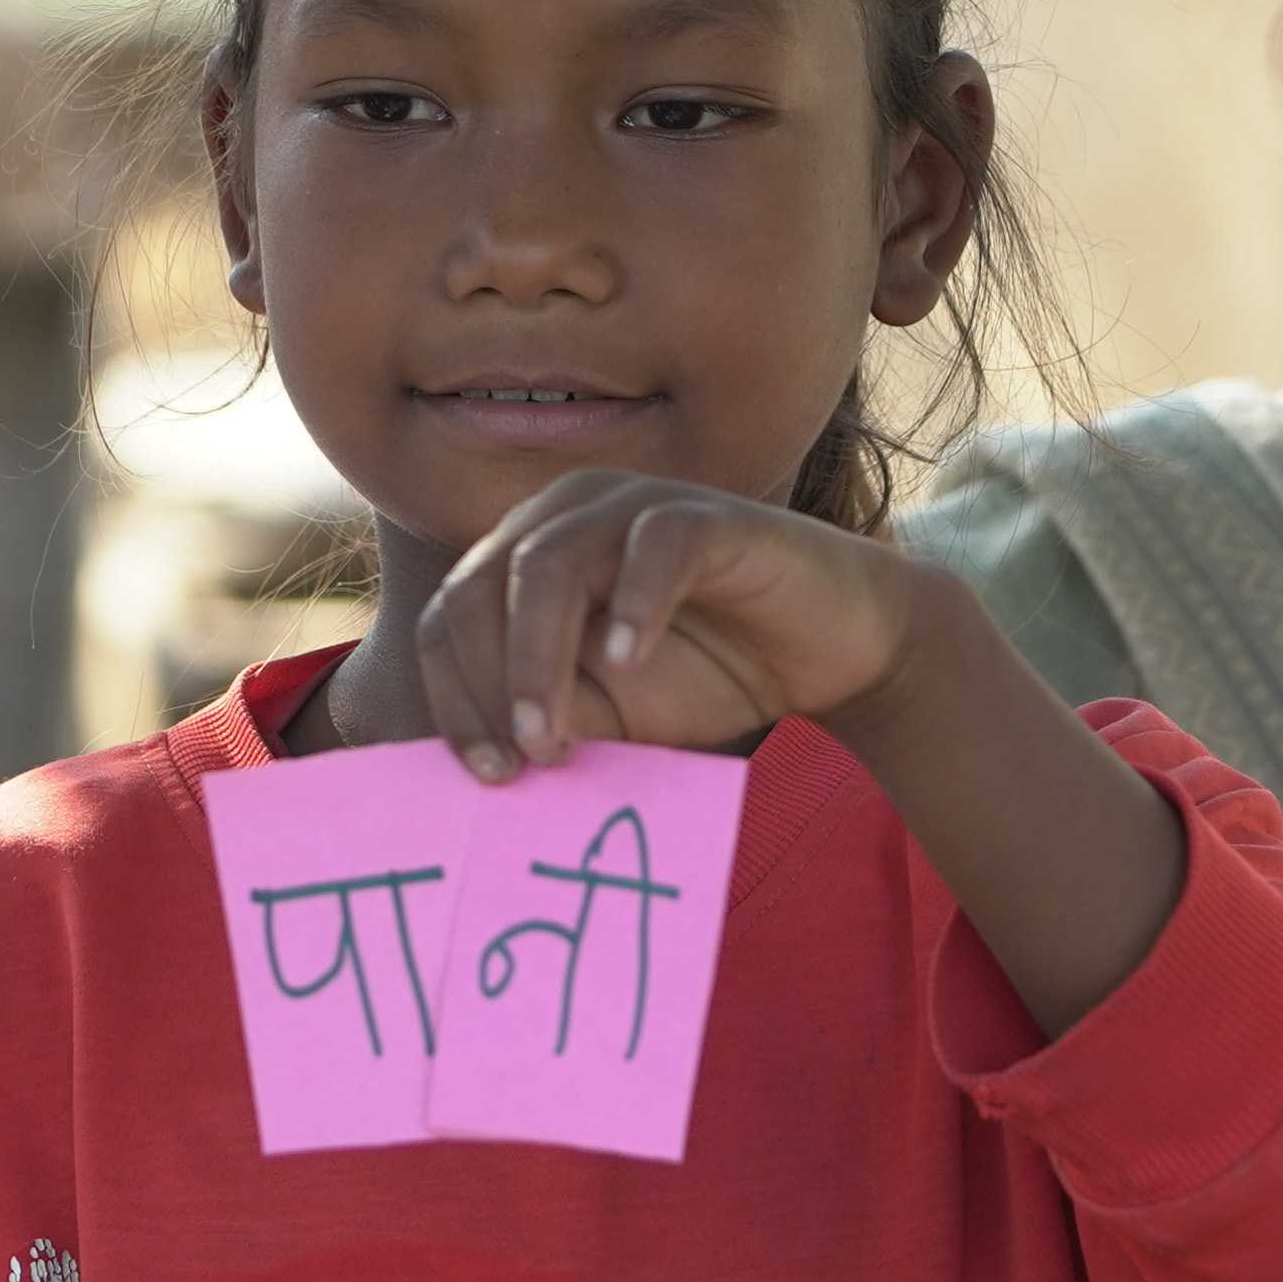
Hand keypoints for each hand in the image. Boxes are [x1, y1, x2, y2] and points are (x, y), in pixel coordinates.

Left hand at [416, 467, 923, 777]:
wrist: (830, 655)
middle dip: (487, 680)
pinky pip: (656, 543)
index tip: (488, 776)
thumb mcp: (613, 717)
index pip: (453, 615)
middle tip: (522, 760)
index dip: (454, 697)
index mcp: (527, 556)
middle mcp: (569, 514)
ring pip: (550, 561)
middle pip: (483, 582)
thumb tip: (481, 760)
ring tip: (553, 735)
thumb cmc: (711, 678)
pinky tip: (629, 663)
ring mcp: (639, 504)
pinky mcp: (713, 516)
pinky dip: (635, 604)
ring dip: (536, 655)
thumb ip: (550, 719)